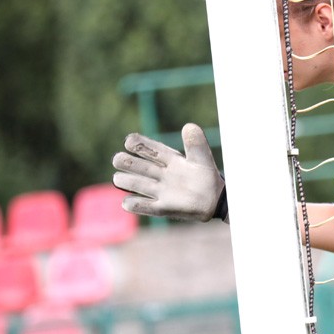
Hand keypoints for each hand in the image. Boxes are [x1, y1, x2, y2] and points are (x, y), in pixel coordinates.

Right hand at [112, 123, 227, 221]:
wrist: (215, 200)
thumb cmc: (207, 176)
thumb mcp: (203, 158)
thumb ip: (196, 143)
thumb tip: (189, 126)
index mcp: (170, 160)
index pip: (152, 149)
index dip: (140, 144)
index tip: (129, 140)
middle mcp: (162, 174)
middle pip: (141, 167)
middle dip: (128, 163)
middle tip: (117, 159)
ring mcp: (161, 191)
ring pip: (139, 185)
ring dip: (128, 182)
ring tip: (118, 178)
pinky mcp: (163, 207)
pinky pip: (147, 206)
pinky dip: (136, 205)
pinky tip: (127, 203)